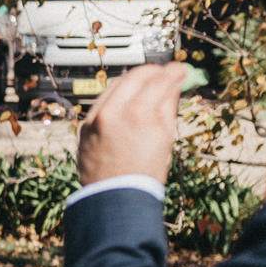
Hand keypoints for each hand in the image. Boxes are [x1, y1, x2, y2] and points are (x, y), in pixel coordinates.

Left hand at [76, 63, 187, 186]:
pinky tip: (128, 99)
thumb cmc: (145, 172)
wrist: (115, 196)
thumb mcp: (165, 138)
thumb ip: (167, 106)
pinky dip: (117, 96)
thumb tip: (172, 85)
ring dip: (133, 81)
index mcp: (138, 114)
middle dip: (153, 71)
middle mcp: (112, 111)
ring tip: (148, 84)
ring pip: (115, 86)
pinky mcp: (84, 126)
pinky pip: (101, 102)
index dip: (174, 72)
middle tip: (165, 72)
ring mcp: (94, 118)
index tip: (181, 70)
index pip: (160, 80)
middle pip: (135, 76)